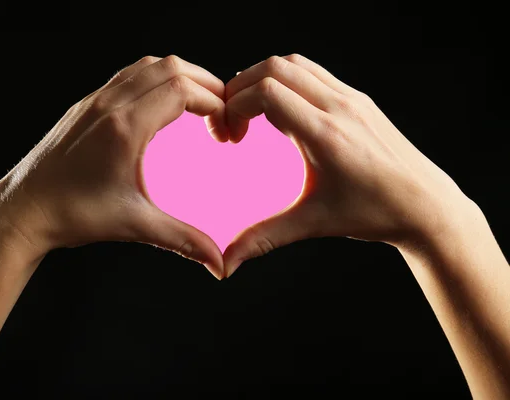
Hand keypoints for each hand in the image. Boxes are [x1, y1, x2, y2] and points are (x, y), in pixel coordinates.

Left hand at [0, 55, 228, 278]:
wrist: (22, 211)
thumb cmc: (72, 216)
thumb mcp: (134, 225)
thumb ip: (183, 240)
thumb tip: (218, 262)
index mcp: (124, 127)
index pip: (181, 89)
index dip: (214, 100)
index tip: (225, 124)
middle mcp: (107, 105)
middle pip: (169, 67)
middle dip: (204, 83)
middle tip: (221, 108)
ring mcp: (93, 102)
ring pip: (146, 66)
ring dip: (178, 76)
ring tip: (197, 102)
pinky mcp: (84, 107)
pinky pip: (126, 76)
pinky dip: (153, 80)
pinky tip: (160, 106)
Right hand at [222, 54, 476, 276]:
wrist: (427, 206)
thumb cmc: (373, 215)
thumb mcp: (312, 224)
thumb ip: (263, 238)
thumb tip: (227, 264)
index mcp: (325, 135)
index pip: (267, 92)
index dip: (235, 105)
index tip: (231, 135)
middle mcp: (339, 107)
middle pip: (275, 68)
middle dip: (242, 87)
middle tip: (233, 119)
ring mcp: (352, 98)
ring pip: (295, 63)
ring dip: (265, 79)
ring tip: (253, 113)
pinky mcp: (359, 99)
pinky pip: (315, 72)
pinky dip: (288, 80)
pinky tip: (284, 112)